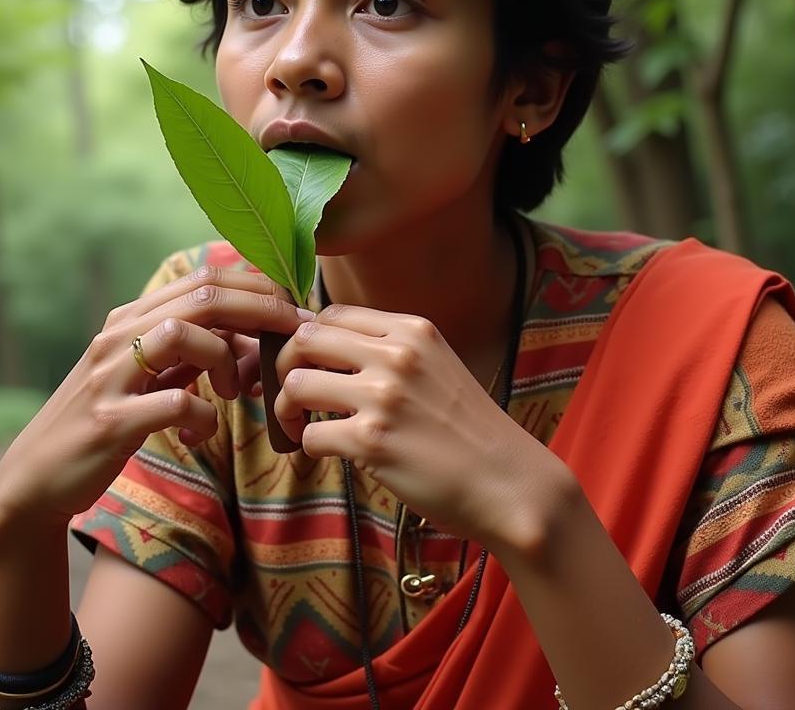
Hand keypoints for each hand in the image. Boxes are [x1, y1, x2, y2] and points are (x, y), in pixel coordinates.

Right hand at [0, 265, 310, 532]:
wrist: (36, 479)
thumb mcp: (149, 376)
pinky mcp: (109, 421)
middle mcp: (118, 336)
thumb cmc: (107, 420)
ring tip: (233, 390)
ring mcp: (110, 376)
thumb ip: (194, 351)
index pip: (204, 277)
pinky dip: (203, 416)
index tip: (292, 309)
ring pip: (186, 334)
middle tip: (293, 332)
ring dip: (227, 359)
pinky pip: (176, 402)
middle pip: (204, 296)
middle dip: (261, 309)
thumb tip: (254, 336)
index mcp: (132, 318)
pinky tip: (199, 431)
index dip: (257, 286)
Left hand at [273, 304, 544, 548]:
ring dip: (289, 409)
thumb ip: (392, 352)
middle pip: (305, 340)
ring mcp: (384, 397)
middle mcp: (396, 355)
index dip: (308, 338)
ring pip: (297, 385)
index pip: (332, 313)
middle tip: (295, 394)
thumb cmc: (470, 430)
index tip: (308, 363)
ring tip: (302, 426)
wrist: (508, 481)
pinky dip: (310, 446)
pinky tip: (328, 452)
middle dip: (286, 366)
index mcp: (412, 330)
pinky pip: (311, 435)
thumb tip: (330, 347)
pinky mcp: (373, 442)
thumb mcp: (438, 366)